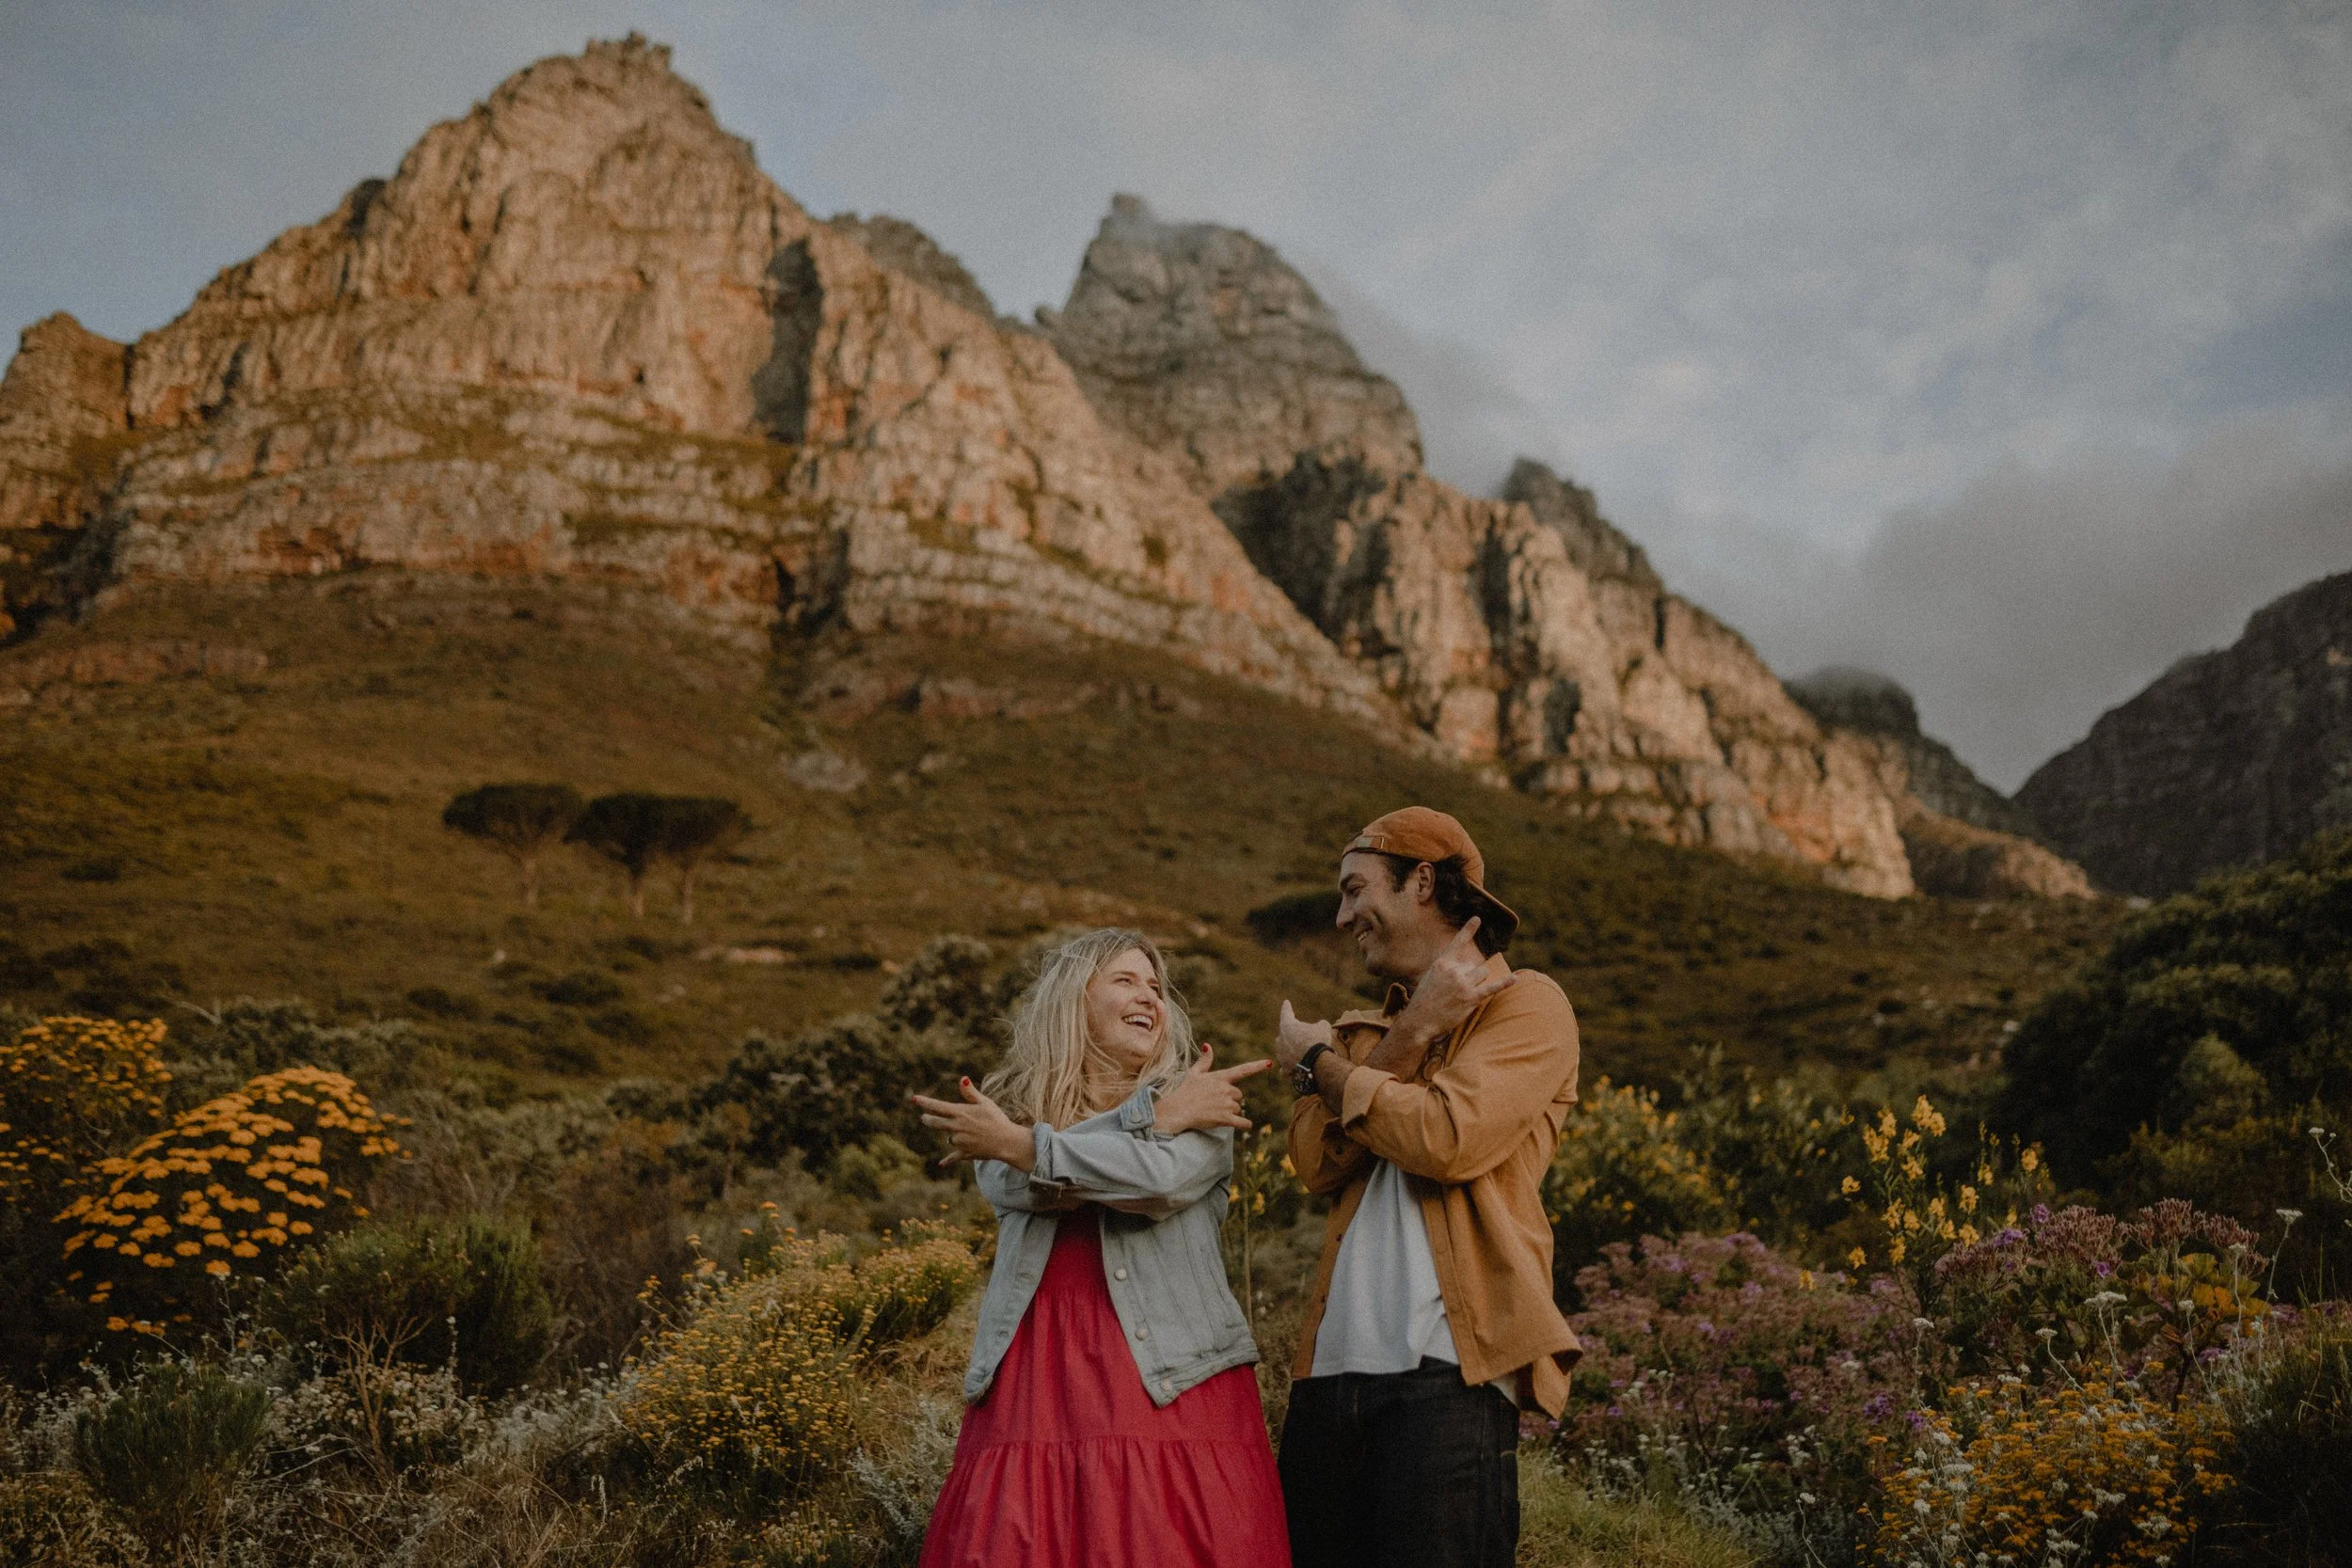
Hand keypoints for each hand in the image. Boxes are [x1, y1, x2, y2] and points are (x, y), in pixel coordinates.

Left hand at [911, 1078, 1032, 1169]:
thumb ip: (971, 1093)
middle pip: (936, 1123)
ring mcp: (960, 1142)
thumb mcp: (985, 1103)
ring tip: (960, 1134)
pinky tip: (940, 1164)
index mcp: (961, 1113)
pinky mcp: (965, 1153)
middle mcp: (957, 1127)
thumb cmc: (997, 1119)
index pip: (938, 1106)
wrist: (1006, 1141)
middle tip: (923, 1118)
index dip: (925, 1102)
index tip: (913, 1098)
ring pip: (949, 1139)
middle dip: (928, 1119)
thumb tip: (962, 1078)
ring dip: (951, 1136)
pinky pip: (953, 1157)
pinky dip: (947, 1161)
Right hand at [1154, 1044, 1271, 1135]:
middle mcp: (1226, 1089)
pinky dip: (1245, 1124)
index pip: (1242, 1070)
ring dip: (1230, 1111)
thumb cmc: (1184, 1091)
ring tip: (1213, 1111)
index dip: (1257, 1066)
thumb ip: (1204, 1061)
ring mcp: (1226, 1104)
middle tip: (1214, 1102)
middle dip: (1230, 1099)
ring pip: (1238, 1108)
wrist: (1178, 1110)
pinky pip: (1242, 1122)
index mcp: (1220, 1077)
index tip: (1269, 1063)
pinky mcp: (1225, 1118)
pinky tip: (1245, 1125)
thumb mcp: (1194, 1073)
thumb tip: (1207, 1045)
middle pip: (1238, 1095)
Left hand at [1276, 1000, 1334, 1071]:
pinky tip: (1293, 1068)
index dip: (1287, 1007)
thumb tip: (1320, 1027)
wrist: (1317, 1063)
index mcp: (1287, 1025)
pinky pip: (1285, 1067)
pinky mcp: (1285, 1068)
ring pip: (1284, 1050)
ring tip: (1302, 1052)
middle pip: (1284, 1034)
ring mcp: (1281, 1055)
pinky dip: (1289, 1067)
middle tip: (1303, 1036)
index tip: (1286, 1002)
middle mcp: (1280, 1039)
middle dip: (1292, 1034)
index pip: (1286, 1013)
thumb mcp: (1323, 1027)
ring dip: (1291, 1050)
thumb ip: (1319, 1024)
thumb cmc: (1319, 1041)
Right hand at [1367, 919, 1511, 1076]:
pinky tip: (1514, 978)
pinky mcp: (1471, 998)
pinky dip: (1504, 983)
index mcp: (1442, 963)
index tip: (1478, 919)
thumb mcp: (1431, 977)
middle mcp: (1454, 971)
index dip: (1468, 930)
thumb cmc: (1424, 1000)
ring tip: (1462, 995)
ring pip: (1482, 974)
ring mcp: (1463, 984)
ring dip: (1477, 982)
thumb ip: (1448, 968)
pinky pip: (1492, 988)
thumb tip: (1468, 966)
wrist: (1419, 1020)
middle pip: (1474, 964)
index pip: (1458, 943)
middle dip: (1470, 974)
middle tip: (1455, 989)